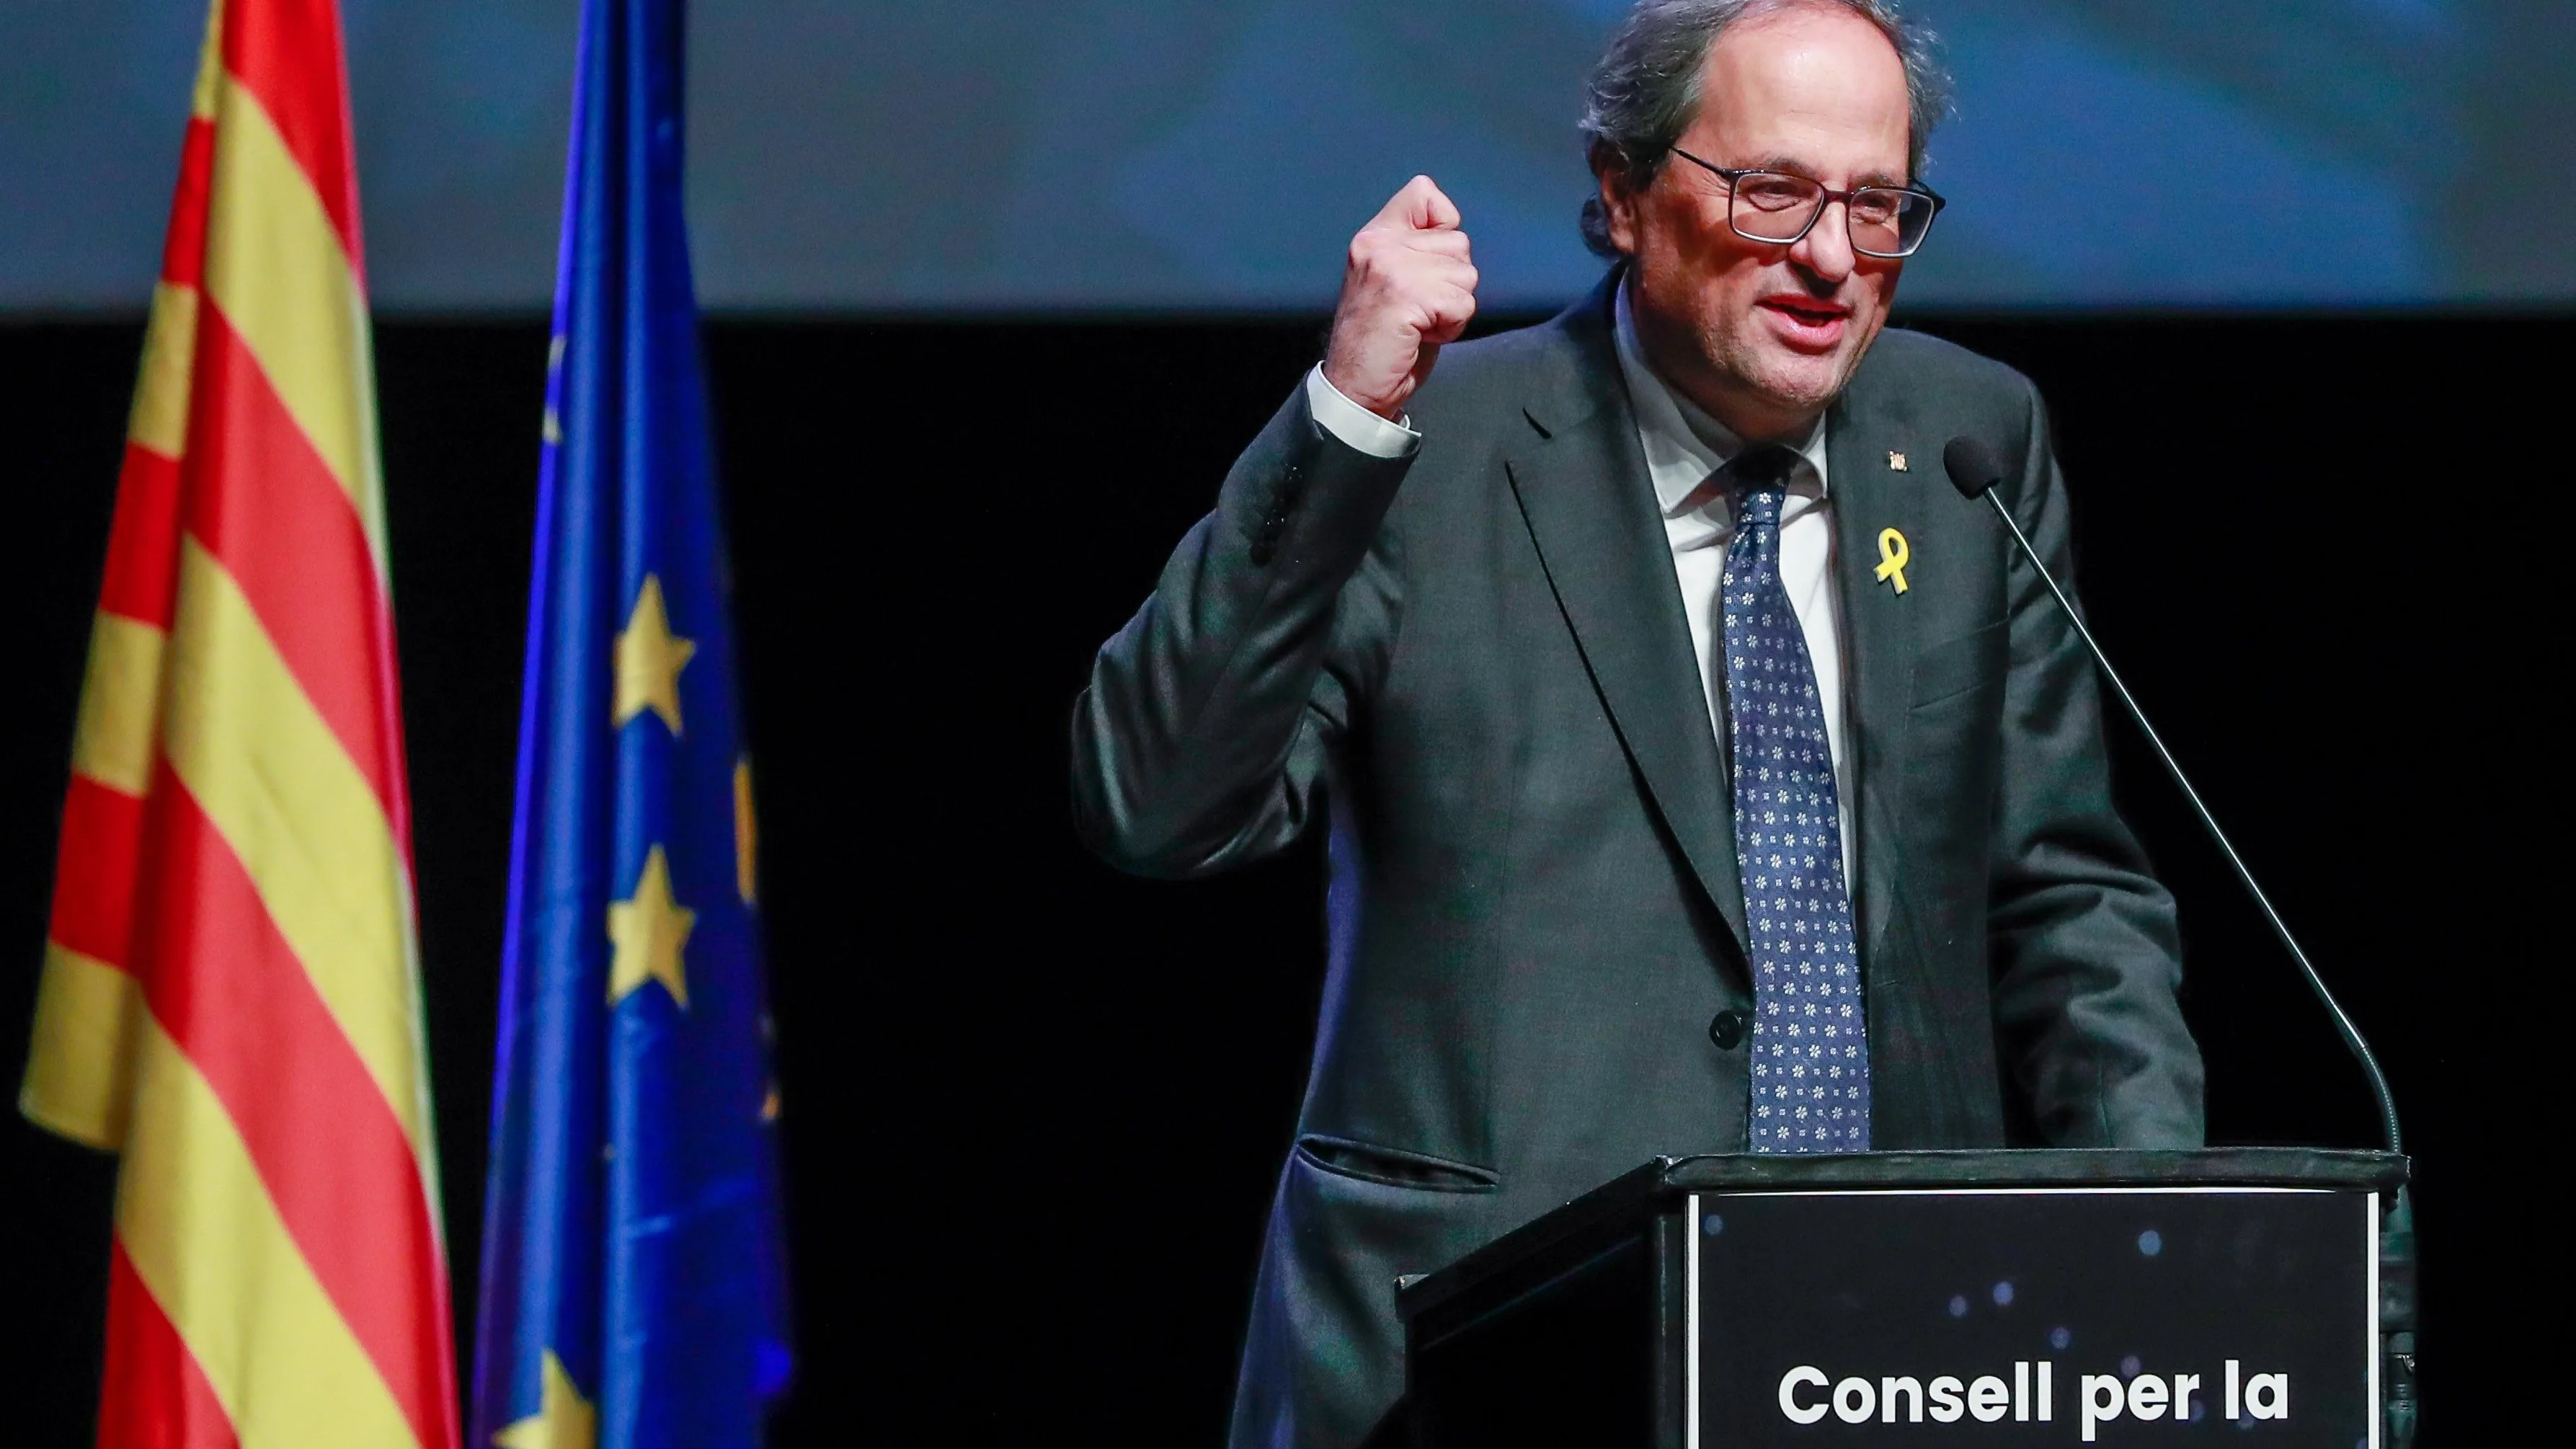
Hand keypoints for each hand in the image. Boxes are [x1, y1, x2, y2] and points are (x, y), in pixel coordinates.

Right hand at [1322, 176, 1477, 421]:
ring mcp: (1391, 268)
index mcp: (1374, 236)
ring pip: (1465, 274)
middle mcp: (1379, 244)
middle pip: (1459, 242)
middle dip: (1451, 281)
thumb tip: (1454, 229)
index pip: (1424, 192)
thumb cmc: (1382, 338)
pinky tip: (1423, 335)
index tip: (1428, 263)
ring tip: (1420, 322)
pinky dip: (1451, 326)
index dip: (1443, 225)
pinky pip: (1461, 303)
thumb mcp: (1391, 278)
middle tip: (1419, 308)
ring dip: (1452, 307)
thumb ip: (1415, 247)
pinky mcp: (1406, 296)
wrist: (1355, 386)